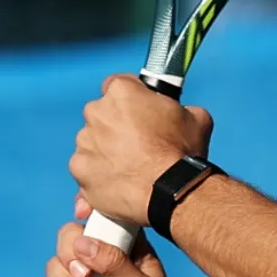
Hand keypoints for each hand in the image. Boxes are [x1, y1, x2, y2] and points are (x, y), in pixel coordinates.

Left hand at [69, 73, 213, 226]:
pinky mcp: (80, 169)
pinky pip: (86, 169)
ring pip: (92, 143)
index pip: (117, 84)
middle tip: (138, 143)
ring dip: (106, 151)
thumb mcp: (196, 118)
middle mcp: (97, 112)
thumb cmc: (183, 153)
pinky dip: (98, 175)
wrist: (171, 191)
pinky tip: (119, 183)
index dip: (130, 98)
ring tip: (130, 168)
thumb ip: (179, 108)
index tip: (139, 111)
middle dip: (115, 126)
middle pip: (102, 114)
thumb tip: (181, 112)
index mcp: (122, 92)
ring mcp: (85, 142)